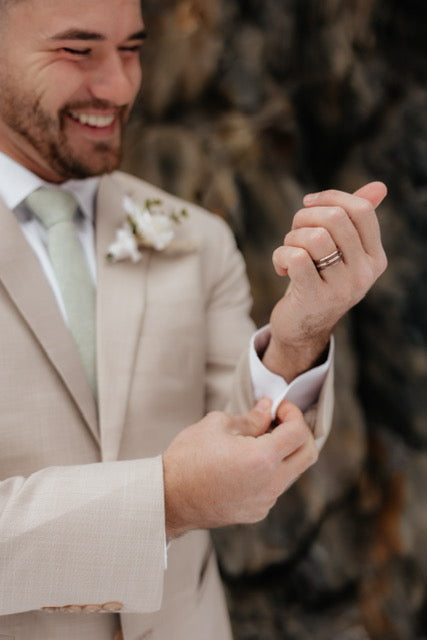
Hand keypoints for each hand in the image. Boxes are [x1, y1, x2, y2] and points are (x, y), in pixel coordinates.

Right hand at [163, 399, 316, 538]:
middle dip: (299, 433)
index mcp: (263, 459)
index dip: (293, 413)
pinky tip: (246, 461)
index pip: (299, 432)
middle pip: (307, 454)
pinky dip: (271, 470)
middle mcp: (271, 484)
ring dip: (284, 452)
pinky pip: (275, 487)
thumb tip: (267, 409)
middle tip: (278, 421)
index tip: (278, 407)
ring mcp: (265, 501)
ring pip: (292, 471)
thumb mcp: (218, 425)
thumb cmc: (188, 459)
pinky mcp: (256, 512)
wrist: (168, 498)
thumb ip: (251, 418)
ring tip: (258, 439)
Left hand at [263, 181, 387, 380]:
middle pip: (335, 219)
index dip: (331, 197)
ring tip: (289, 251)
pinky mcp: (315, 297)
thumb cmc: (319, 281)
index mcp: (374, 258)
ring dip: (292, 238)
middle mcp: (364, 273)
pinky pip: (296, 257)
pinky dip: (280, 255)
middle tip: (294, 232)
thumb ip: (356, 220)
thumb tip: (380, 186)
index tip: (309, 202)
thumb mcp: (341, 252)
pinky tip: (282, 268)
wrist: (303, 329)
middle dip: (305, 217)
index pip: (361, 210)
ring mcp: (342, 287)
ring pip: (315, 237)